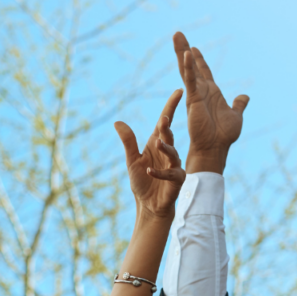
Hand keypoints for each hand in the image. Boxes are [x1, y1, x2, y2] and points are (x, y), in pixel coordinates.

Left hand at [115, 89, 185, 221]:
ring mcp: (174, 166)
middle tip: (164, 119)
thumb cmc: (142, 182)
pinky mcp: (176, 180)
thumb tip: (118, 122)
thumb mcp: (132, 160)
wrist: (149, 205)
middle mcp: (167, 152)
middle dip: (167, 127)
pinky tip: (148, 171)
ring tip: (157, 143)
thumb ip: (128, 141)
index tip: (178, 90)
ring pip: (173, 153)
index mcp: (157, 144)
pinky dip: (159, 172)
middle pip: (169, 135)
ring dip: (165, 148)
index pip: (164, 122)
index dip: (171, 106)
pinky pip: (171, 174)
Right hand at [174, 32, 248, 174]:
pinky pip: (190, 79)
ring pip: (187, 69)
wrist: (215, 148)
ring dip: (182, 51)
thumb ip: (238, 105)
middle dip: (183, 49)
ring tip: (177, 35)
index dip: (198, 59)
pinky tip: (186, 53)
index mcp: (210, 93)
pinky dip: (188, 67)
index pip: (203, 72)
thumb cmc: (223, 136)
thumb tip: (245, 96)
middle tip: (178, 33)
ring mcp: (195, 94)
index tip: (193, 47)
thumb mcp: (236, 116)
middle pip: (191, 65)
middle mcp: (201, 91)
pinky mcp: (192, 99)